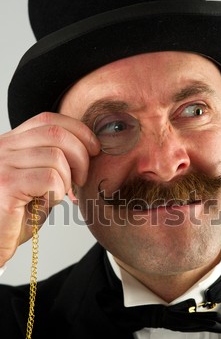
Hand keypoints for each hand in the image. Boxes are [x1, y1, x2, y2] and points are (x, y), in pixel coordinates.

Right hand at [0, 112, 99, 265]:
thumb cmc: (17, 218)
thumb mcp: (39, 184)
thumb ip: (56, 165)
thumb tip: (89, 152)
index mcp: (11, 143)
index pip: (48, 120)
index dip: (78, 131)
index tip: (94, 150)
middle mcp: (3, 148)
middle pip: (56, 133)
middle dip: (81, 156)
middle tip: (81, 179)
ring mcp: (3, 164)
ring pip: (56, 156)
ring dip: (68, 179)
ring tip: (58, 194)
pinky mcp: (6, 184)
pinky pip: (49, 177)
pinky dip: (57, 191)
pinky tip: (46, 202)